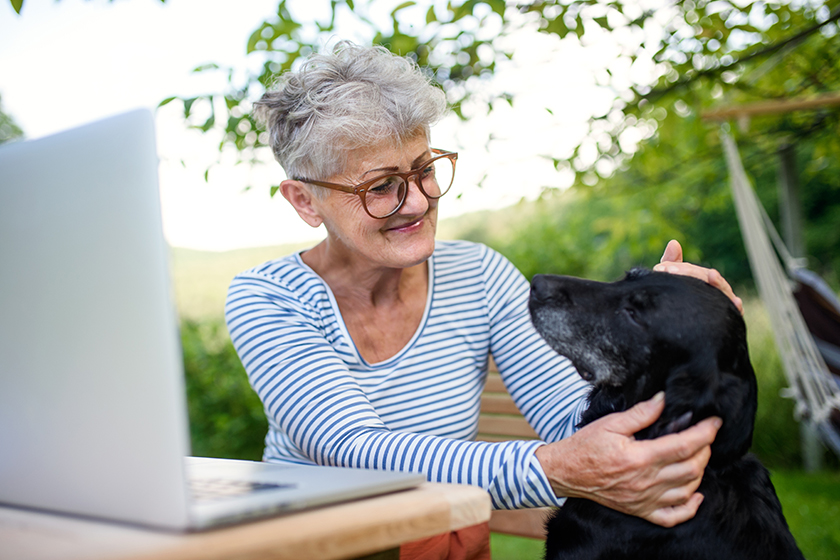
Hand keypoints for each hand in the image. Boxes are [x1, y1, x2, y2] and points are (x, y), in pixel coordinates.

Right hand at [535, 392, 721, 527]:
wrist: (566, 471)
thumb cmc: (586, 446)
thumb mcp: (610, 423)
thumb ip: (640, 413)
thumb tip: (663, 400)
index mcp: (639, 458)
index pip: (683, 445)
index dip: (704, 433)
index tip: (714, 422)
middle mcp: (645, 482)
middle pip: (691, 468)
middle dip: (705, 450)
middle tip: (705, 436)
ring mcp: (644, 499)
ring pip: (687, 490)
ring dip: (700, 472)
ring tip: (698, 456)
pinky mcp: (640, 510)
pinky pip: (673, 516)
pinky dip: (690, 507)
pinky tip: (695, 493)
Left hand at [653, 239, 743, 313]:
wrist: (678, 331)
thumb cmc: (678, 302)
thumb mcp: (673, 281)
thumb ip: (672, 263)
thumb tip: (674, 242)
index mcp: (703, 281)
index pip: (693, 271)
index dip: (679, 268)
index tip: (660, 268)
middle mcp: (714, 290)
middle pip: (706, 278)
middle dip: (690, 274)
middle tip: (669, 271)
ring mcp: (722, 303)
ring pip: (721, 291)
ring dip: (716, 283)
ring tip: (712, 275)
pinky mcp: (728, 318)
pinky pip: (734, 311)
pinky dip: (736, 306)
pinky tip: (736, 302)